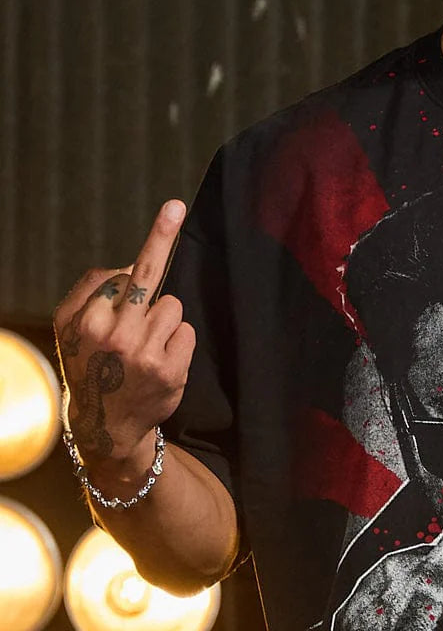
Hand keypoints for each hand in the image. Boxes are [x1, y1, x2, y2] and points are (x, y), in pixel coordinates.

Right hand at [54, 201, 192, 466]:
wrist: (105, 424)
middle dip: (162, 237)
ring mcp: (143, 354)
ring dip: (164, 320)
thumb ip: (90, 289)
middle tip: (175, 206)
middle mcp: (112, 336)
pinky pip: (186, 332)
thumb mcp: (68, 328)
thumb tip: (130, 264)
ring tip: (144, 346)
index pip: (123, 273)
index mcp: (85, 321)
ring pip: (172, 306)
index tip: (173, 208)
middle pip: (149, 278)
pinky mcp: (170, 372)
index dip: (149, 249)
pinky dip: (178, 341)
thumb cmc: (89, 363)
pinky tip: (159, 361)